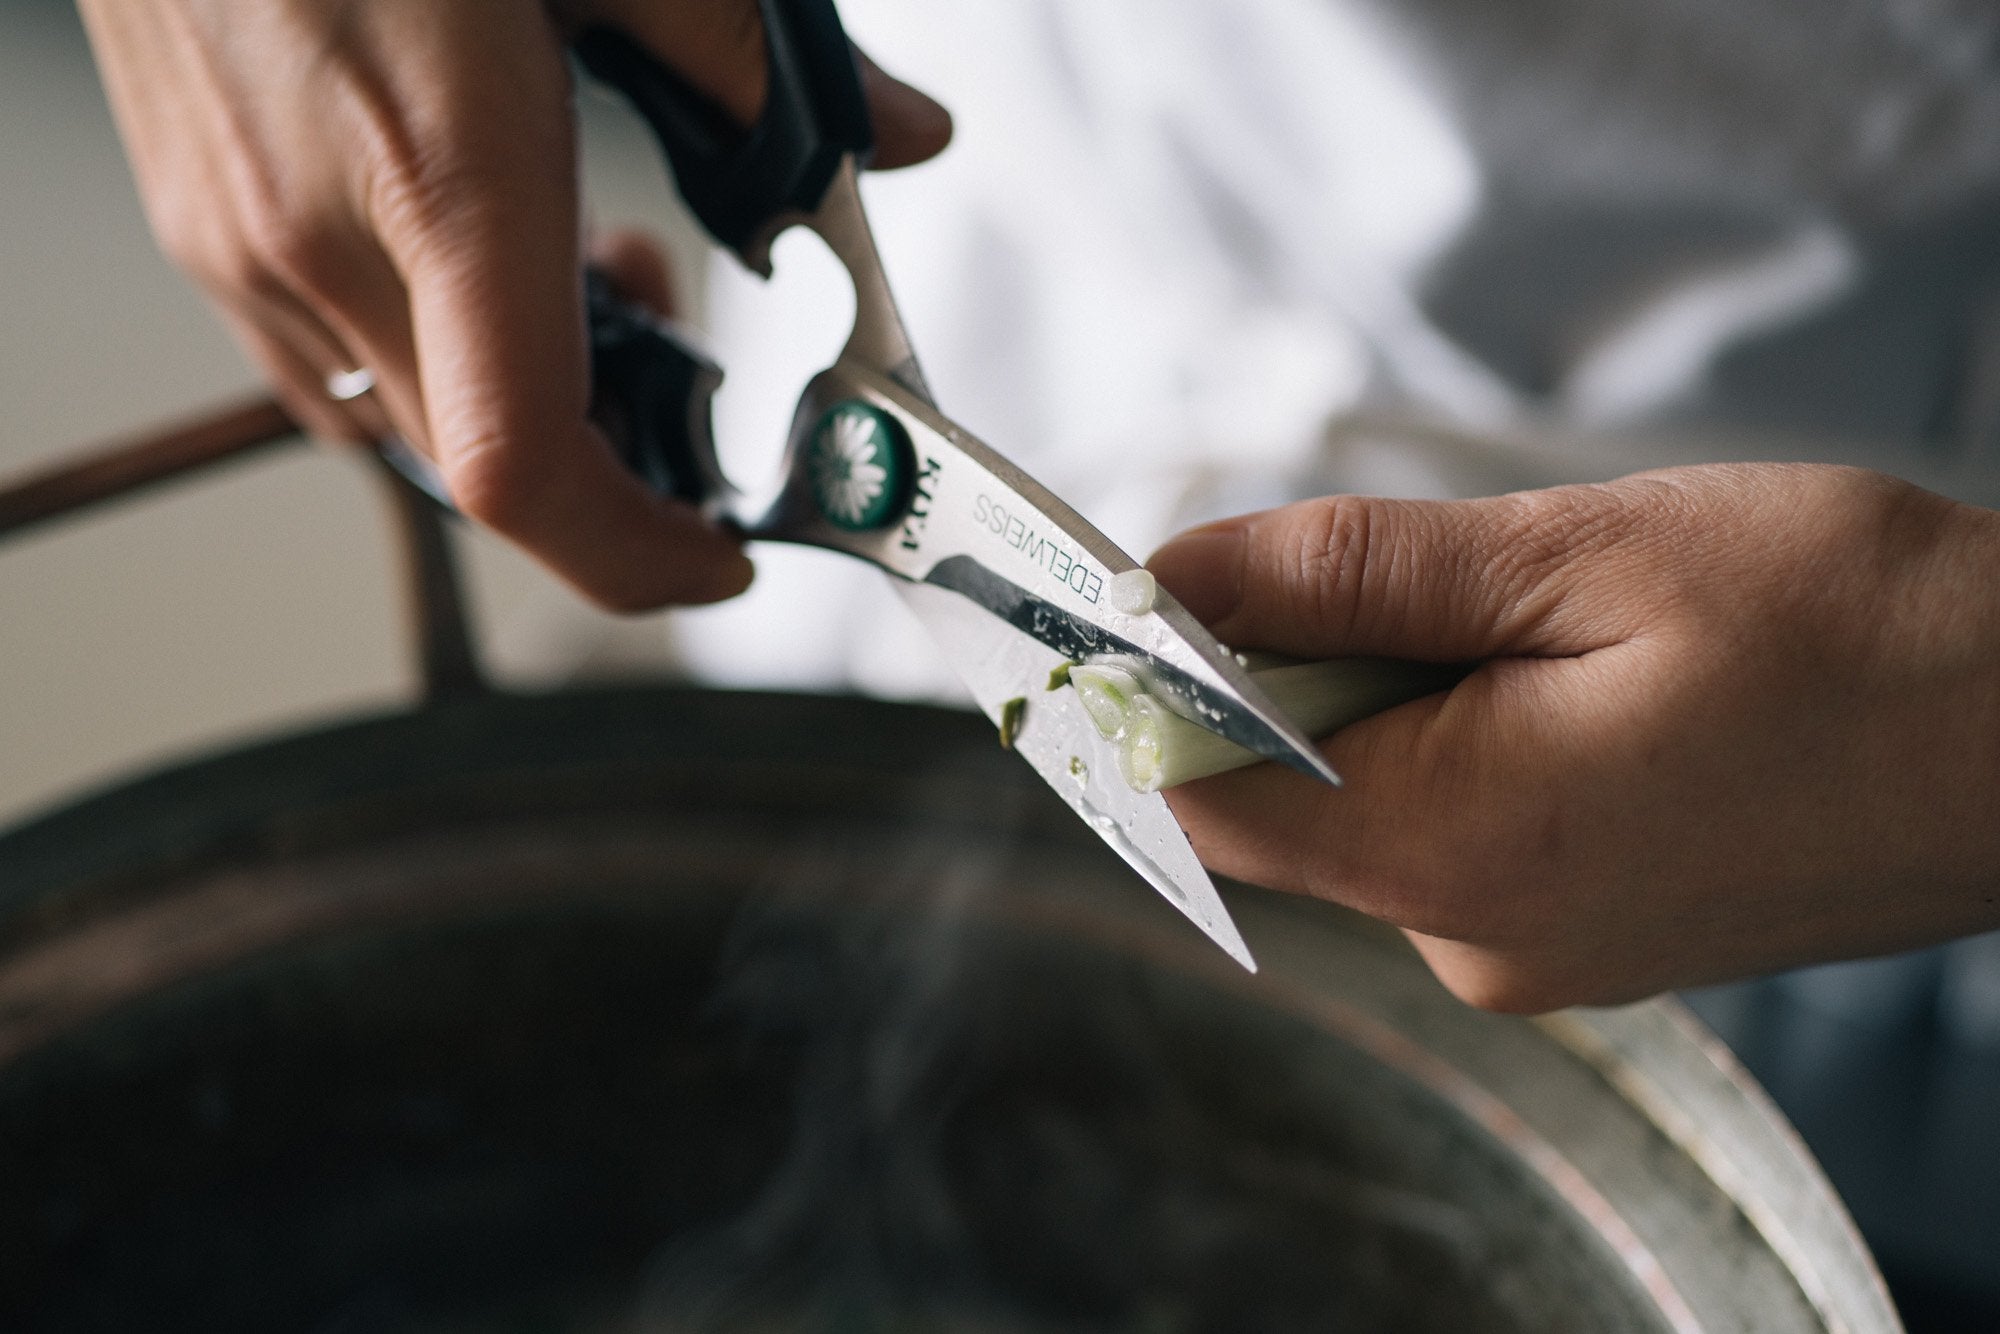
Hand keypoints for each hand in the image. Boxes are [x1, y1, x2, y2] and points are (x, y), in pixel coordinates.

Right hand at [78, 0, 950, 609]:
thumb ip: (756, 63)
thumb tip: (897, 134)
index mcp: (439, 171)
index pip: (529, 467)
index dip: (638, 557)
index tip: (718, 556)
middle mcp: (315, 236)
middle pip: (491, 466)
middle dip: (614, 463)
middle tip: (687, 372)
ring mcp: (236, 242)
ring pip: (410, 426)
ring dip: (527, 402)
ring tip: (592, 274)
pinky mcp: (197, 223)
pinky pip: (334, 364)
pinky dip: (436, 358)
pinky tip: (479, 256)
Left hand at [1147, 464, 1999, 1010]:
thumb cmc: (1856, 628)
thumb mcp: (1581, 556)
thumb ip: (1352, 577)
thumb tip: (1175, 579)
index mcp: (1460, 851)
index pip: (1201, 796)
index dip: (1142, 689)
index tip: (1132, 589)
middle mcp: (1476, 938)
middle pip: (1280, 799)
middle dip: (1290, 671)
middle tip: (1411, 570)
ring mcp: (1532, 951)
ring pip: (1370, 807)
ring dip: (1390, 698)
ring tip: (1546, 623)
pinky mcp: (1581, 933)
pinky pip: (1454, 830)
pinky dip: (1461, 740)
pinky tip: (1577, 679)